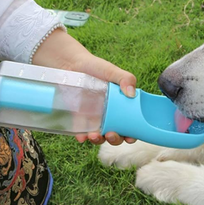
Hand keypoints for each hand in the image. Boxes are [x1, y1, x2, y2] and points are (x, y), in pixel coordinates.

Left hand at [32, 27, 136, 144]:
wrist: (71, 64)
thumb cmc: (94, 67)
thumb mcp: (112, 71)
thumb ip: (126, 79)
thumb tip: (132, 94)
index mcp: (121, 106)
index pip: (130, 125)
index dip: (132, 134)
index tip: (130, 138)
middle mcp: (109, 115)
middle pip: (116, 134)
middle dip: (115, 140)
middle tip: (111, 135)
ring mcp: (94, 118)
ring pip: (99, 136)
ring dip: (98, 140)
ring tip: (94, 135)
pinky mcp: (79, 119)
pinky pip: (81, 132)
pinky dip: (82, 137)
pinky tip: (81, 136)